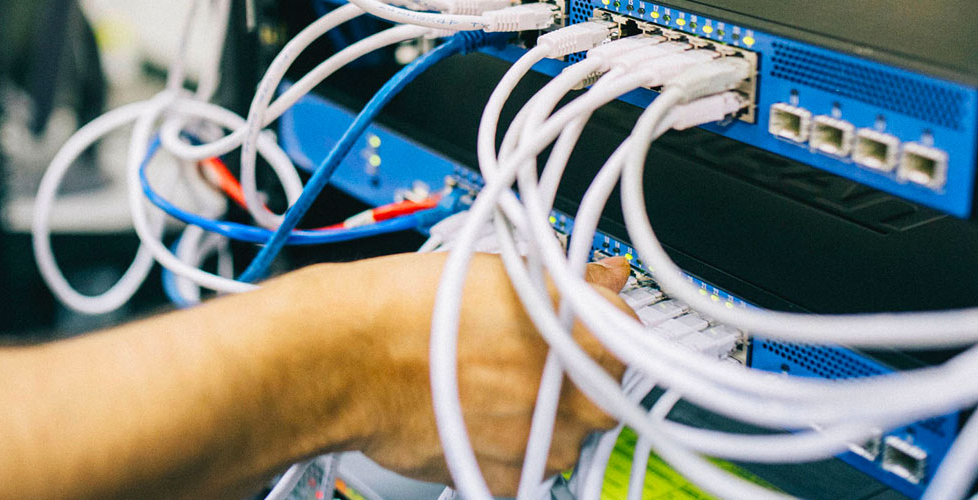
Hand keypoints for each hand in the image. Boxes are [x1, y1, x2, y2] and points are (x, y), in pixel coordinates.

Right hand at [314, 252, 631, 492]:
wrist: (350, 358)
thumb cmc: (413, 308)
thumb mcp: (507, 270)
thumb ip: (575, 283)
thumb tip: (607, 276)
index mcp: (587, 336)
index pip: (627, 335)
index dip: (594, 328)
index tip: (570, 328)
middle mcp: (575, 396)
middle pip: (603, 393)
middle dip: (572, 379)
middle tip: (523, 360)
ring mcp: (544, 444)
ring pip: (566, 436)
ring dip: (542, 418)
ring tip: (490, 389)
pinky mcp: (508, 480)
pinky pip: (527, 468)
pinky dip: (507, 449)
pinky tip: (475, 418)